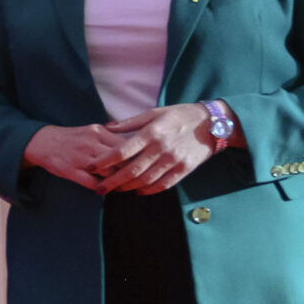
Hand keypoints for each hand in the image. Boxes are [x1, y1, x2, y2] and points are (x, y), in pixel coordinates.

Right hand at [21, 124, 128, 191]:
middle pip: (120, 159)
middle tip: (138, 178)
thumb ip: (111, 135)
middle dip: (131, 170)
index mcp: (98, 132)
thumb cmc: (72, 138)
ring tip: (124, 186)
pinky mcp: (71, 171)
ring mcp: (81, 158)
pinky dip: (102, 187)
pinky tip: (106, 189)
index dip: (136, 156)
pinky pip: (93, 183)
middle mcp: (91, 144)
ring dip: (118, 181)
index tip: (142, 163)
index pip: (126, 145)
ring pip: (109, 172)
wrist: (43, 142)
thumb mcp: (91, 130)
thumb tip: (133, 140)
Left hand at [95, 104, 216, 195]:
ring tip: (115, 190)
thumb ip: (130, 123)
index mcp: (151, 132)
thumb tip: (106, 127)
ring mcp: (173, 160)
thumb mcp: (154, 113)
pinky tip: (138, 191)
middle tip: (98, 189)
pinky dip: (148, 190)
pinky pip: (163, 185)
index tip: (91, 167)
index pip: (121, 151)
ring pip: (145, 180)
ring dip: (127, 188)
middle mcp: (161, 148)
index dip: (104, 161)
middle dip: (111, 182)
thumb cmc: (179, 116)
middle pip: (131, 170)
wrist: (212, 123)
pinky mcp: (184, 169)